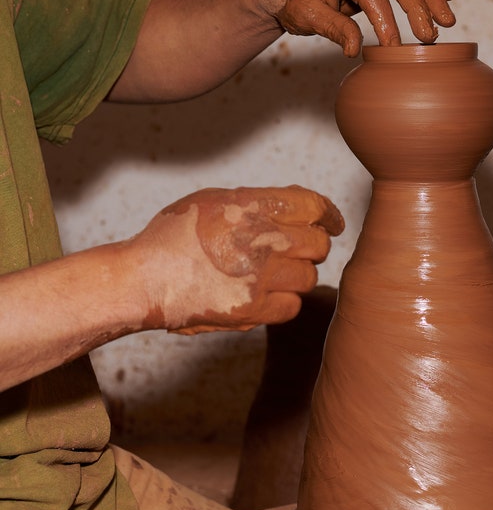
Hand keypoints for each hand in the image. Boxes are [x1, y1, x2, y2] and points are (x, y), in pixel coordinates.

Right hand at [133, 186, 343, 333]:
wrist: (143, 280)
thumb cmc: (173, 235)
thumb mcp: (213, 199)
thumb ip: (257, 200)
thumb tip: (300, 205)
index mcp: (251, 207)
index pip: (313, 206)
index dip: (329, 214)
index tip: (332, 222)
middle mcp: (260, 240)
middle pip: (318, 244)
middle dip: (313, 246)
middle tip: (300, 249)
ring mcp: (259, 278)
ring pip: (308, 277)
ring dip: (298, 274)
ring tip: (274, 272)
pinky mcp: (252, 310)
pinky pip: (292, 305)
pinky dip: (286, 300)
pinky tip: (268, 294)